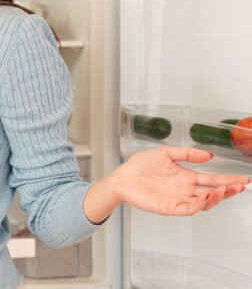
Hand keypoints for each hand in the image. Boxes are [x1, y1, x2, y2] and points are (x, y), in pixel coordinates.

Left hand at [113, 146, 249, 215]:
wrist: (122, 177)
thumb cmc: (140, 166)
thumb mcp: (165, 153)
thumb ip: (187, 154)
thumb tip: (208, 155)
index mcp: (185, 176)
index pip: (211, 180)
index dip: (227, 179)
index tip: (243, 178)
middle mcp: (185, 189)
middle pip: (213, 193)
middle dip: (229, 190)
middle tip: (241, 185)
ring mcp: (179, 199)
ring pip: (204, 203)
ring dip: (217, 197)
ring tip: (226, 189)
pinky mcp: (170, 207)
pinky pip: (189, 208)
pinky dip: (200, 204)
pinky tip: (207, 196)